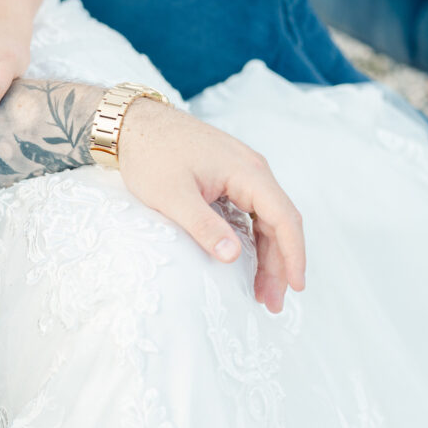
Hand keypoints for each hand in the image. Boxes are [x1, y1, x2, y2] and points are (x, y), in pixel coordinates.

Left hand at [118, 98, 304, 313]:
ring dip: (268, 255)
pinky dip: (253, 239)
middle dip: (280, 264)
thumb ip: (204, 227)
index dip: (294, 255)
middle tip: (272, 303)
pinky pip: (252, 212)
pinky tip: (248, 262)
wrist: (132, 124)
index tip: (296, 287)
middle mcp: (253, 169)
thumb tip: (233, 257)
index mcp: (247, 171)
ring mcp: (242, 172)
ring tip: (263, 292)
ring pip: (266, 219)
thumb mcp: (172, 197)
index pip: (284, 217)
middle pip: (279, 222)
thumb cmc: (150, 155)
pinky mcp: (229, 177)